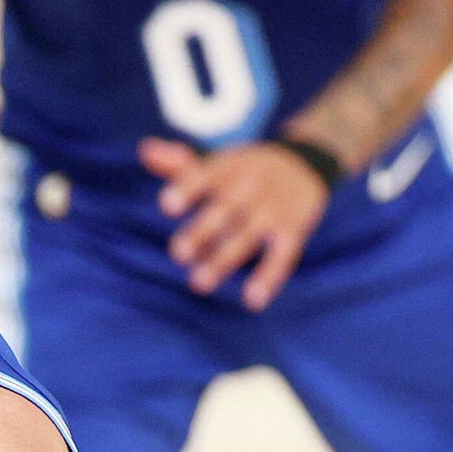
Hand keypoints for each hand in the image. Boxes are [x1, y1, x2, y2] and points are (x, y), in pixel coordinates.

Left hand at [139, 137, 330, 310]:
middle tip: (178, 254)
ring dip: (223, 260)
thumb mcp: (219, 162)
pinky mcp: (293, 230)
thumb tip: (145, 150)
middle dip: (201, 232)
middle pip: (224, 209)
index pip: (205, 176)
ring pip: (247, 236)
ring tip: (199, 283)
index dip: (187, 189)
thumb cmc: (247, 170)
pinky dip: (270, 277)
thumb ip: (181, 163)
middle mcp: (251, 187)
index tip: (167, 205)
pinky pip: (283, 255)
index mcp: (228, 168)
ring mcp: (273, 209)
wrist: (306, 164)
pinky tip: (253, 301)